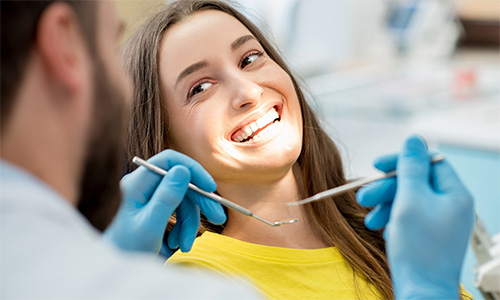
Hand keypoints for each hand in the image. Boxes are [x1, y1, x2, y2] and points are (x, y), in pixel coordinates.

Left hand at [104, 150, 225, 256]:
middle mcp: (143, 186)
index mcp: (136, 184)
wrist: (118, 266)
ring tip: (185, 246)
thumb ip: (166, 197)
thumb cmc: (127, 250)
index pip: (169, 161)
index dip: (192, 169)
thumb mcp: (150, 226)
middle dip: (200, 202)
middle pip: (181, 181)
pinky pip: (179, 211)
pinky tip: (176, 244)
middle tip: (218, 218)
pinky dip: (183, 228)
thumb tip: (183, 170)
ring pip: (183, 199)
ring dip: (190, 223)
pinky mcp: (156, 208)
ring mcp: (149, 196)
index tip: (210, 187)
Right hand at [357, 135, 473, 298]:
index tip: (377, 166)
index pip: (429, 162)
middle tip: (364, 197)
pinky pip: (408, 216)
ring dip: (384, 205)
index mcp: (455, 194)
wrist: (420, 291)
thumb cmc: (418, 249)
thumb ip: (411, 166)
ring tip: (369, 219)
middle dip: (386, 188)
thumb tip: (414, 139)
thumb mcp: (410, 199)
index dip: (402, 161)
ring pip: (408, 200)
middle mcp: (451, 206)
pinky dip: (391, 219)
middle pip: (415, 182)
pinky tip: (380, 229)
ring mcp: (440, 221)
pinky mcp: (428, 235)